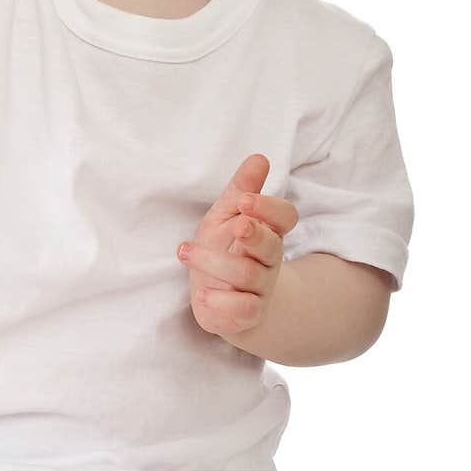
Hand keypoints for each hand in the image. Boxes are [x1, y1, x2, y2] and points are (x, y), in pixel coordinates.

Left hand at [177, 153, 298, 337]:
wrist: (226, 301)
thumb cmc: (226, 249)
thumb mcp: (227, 215)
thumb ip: (242, 189)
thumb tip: (259, 158)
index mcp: (267, 230)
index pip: (285, 216)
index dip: (270, 208)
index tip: (245, 200)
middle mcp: (268, 259)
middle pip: (271, 246)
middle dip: (255, 234)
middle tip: (237, 225)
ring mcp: (260, 288)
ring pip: (247, 274)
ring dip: (214, 262)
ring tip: (185, 251)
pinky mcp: (248, 313)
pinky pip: (243, 309)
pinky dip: (221, 301)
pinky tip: (202, 293)